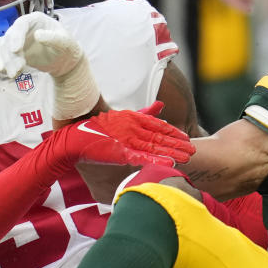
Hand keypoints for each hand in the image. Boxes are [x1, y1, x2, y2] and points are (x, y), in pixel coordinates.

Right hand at [0, 12, 73, 76]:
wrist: (64, 61)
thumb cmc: (67, 47)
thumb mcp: (65, 43)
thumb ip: (53, 38)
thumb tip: (38, 35)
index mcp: (36, 19)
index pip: (21, 24)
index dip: (16, 36)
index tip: (15, 50)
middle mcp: (24, 27)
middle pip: (9, 37)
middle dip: (10, 54)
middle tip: (17, 70)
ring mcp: (17, 38)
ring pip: (3, 46)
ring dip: (6, 60)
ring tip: (14, 74)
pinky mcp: (13, 49)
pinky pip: (1, 53)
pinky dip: (2, 62)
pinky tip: (10, 72)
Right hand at [56, 102, 194, 167]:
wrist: (74, 137)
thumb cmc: (95, 127)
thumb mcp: (121, 117)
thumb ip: (142, 112)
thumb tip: (161, 104)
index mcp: (133, 118)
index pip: (158, 126)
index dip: (173, 132)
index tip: (186, 138)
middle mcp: (132, 127)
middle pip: (160, 137)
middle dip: (178, 144)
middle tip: (193, 150)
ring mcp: (127, 139)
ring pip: (155, 146)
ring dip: (172, 152)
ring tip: (187, 157)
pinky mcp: (120, 151)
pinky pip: (142, 156)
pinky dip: (156, 160)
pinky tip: (169, 163)